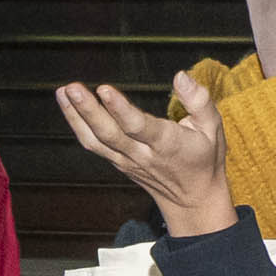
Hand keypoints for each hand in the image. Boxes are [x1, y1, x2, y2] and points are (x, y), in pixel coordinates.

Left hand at [55, 72, 236, 235]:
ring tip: (62, 91)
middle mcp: (142, 154)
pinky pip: (94, 144)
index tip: (103, 89)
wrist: (192, 200)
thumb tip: (181, 76)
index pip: (139, 127)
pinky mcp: (117, 161)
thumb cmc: (204, 158)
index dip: (120, 109)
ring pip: (96, 140)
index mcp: (167, 144)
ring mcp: (126, 160)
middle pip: (109, 134)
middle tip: (71, 87)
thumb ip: (200, 101)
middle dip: (88, 110)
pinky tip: (67, 104)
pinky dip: (78, 125)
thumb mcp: (213, 128)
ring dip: (75, 116)